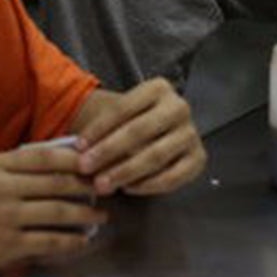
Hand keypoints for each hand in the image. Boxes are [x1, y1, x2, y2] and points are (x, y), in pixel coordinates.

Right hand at [0, 143, 104, 274]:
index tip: (93, 163)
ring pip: (58, 212)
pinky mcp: (7, 246)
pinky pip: (49, 241)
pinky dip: (70, 241)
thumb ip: (13, 165)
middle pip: (57, 183)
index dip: (75, 159)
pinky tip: (82, 240)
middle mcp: (0, 189)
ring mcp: (4, 218)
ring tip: (100, 216)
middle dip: (87, 186)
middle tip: (104, 189)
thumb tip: (57, 157)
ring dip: (86, 214)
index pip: (44, 157)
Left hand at [71, 80, 206, 195]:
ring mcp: (191, 133)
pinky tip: (128, 188)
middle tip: (86, 168)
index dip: (98, 128)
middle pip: (139, 130)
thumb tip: (79, 153)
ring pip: (155, 155)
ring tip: (102, 184)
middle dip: (109, 151)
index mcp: (159, 88)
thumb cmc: (131, 123)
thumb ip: (103, 130)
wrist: (161, 133)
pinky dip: (148, 185)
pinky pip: (173, 176)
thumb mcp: (119, 117)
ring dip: (125, 172)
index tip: (78, 147)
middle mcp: (179, 107)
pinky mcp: (198, 158)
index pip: (123, 108)